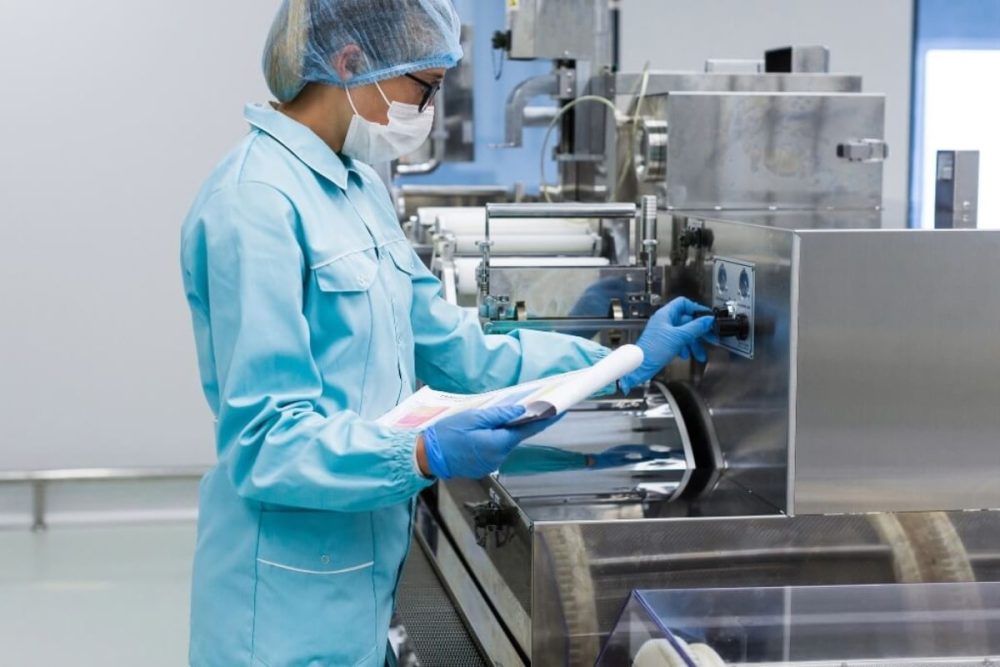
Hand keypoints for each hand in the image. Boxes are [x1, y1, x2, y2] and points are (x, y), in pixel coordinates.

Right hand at [420, 405, 561, 478]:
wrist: (426, 456)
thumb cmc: (446, 435)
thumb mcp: (472, 417)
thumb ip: (499, 415)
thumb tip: (521, 411)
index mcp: (497, 443)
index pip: (528, 429)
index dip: (546, 418)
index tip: (560, 409)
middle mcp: (498, 457)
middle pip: (517, 436)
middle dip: (525, 422)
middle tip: (536, 407)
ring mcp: (490, 464)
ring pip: (505, 443)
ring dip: (507, 430)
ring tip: (505, 416)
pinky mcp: (483, 466)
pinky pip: (495, 449)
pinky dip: (496, 439)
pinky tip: (489, 430)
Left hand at [620, 297, 714, 393]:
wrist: (640, 367)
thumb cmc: (652, 351)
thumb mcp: (678, 337)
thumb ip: (695, 327)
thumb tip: (708, 320)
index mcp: (665, 315)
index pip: (683, 304)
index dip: (696, 309)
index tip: (706, 317)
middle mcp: (664, 322)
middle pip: (686, 321)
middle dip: (699, 330)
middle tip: (709, 336)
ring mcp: (664, 333)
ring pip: (684, 333)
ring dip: (694, 343)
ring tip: (700, 352)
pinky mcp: (664, 344)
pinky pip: (679, 342)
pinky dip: (685, 348)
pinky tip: (686, 355)